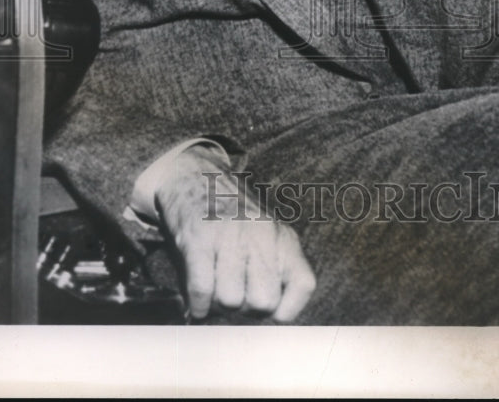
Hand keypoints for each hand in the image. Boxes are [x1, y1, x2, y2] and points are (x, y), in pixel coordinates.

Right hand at [154, 146, 315, 321]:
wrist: (194, 177)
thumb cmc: (231, 219)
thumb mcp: (267, 237)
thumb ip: (275, 271)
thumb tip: (269, 322)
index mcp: (283, 237)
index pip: (304, 286)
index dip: (284, 309)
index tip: (265, 308)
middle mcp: (262, 234)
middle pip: (263, 303)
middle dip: (244, 309)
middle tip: (232, 292)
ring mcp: (231, 235)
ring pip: (230, 301)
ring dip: (217, 303)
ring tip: (214, 284)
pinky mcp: (199, 238)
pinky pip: (202, 290)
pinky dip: (198, 303)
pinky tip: (197, 295)